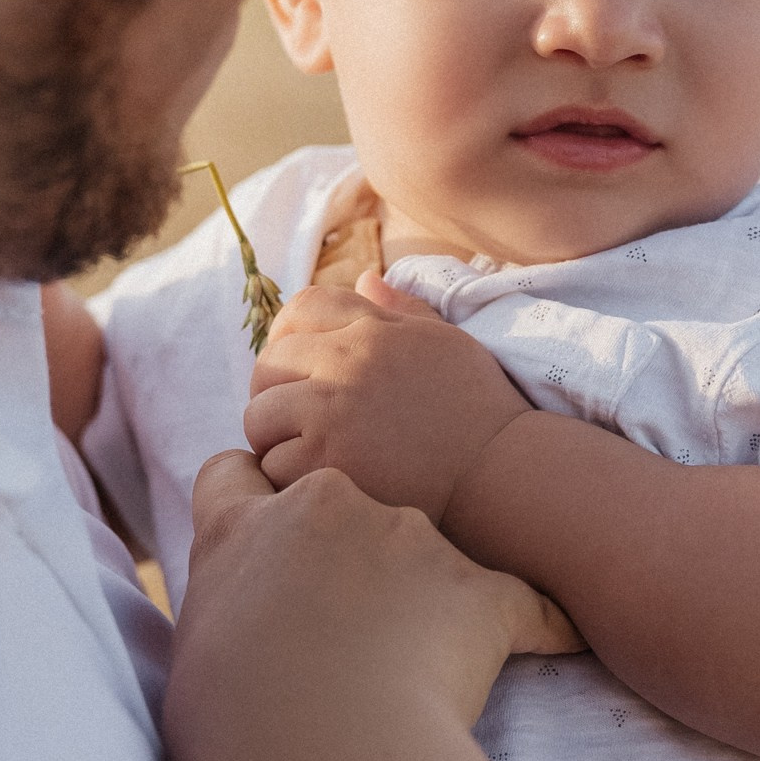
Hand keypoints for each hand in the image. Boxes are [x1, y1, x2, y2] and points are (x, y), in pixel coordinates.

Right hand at [164, 451, 572, 760]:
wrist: (320, 753)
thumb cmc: (236, 733)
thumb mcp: (192, 668)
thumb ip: (221, 628)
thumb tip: (238, 645)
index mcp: (240, 530)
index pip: (235, 472)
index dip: (254, 498)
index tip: (270, 542)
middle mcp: (324, 507)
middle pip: (339, 504)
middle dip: (348, 554)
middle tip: (348, 632)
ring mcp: (408, 537)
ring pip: (423, 550)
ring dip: (423, 596)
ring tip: (418, 675)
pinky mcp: (477, 587)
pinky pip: (525, 605)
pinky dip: (537, 629)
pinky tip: (553, 652)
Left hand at [244, 273, 532, 525]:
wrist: (501, 474)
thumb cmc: (480, 409)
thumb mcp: (446, 342)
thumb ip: (401, 310)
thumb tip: (364, 277)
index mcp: (372, 330)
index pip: (300, 308)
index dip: (289, 334)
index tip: (299, 367)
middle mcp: (345, 363)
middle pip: (269, 362)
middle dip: (275, 390)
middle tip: (298, 420)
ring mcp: (330, 414)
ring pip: (258, 416)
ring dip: (276, 438)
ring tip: (308, 454)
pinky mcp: (325, 464)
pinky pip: (272, 466)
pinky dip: (288, 479)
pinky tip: (320, 483)